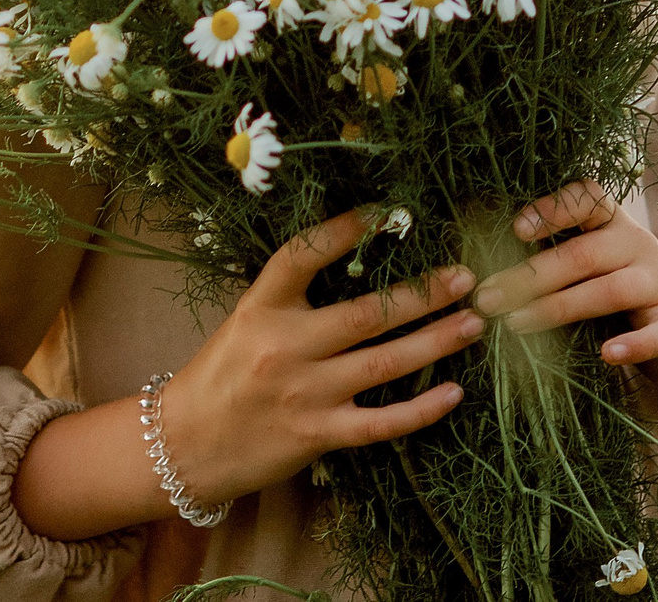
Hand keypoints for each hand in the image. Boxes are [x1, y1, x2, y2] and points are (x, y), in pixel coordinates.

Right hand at [158, 207, 488, 504]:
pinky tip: (454, 392)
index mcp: (261, 307)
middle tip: (465, 278)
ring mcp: (304, 393)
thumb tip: (357, 264)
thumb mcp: (246, 322)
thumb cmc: (220, 377)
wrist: (184, 445)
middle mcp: (284, 346)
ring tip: (474, 323)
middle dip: (423, 294)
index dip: (344, 230)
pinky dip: (421, 409)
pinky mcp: (318, 435)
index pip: (303, 254)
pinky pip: (381, 422)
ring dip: (436, 341)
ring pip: (384, 363)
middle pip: (366, 314)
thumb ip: (293, 299)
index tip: (387, 211)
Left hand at [469, 180, 657, 434]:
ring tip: (516, 324)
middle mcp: (638, 245)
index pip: (587, 199)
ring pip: (609, 290)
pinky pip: (657, 333)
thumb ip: (557, 256)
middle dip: (530, 275)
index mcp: (614, 223)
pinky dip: (633, 344)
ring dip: (559, 307)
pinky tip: (607, 356)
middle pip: (583, 253)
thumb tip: (482, 262)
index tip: (516, 229)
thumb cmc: (623, 293)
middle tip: (487, 297)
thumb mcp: (595, 265)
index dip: (553, 209)